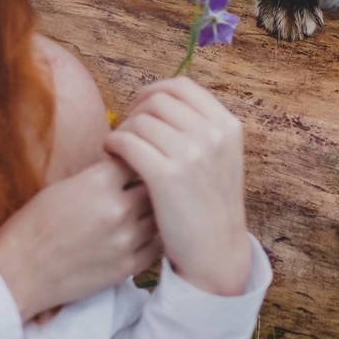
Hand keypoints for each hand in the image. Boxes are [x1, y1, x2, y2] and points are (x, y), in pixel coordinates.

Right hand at [0, 155, 159, 320]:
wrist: (18, 272)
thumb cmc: (36, 224)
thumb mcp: (67, 185)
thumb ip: (103, 175)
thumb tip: (129, 167)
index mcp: (100, 181)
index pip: (136, 157)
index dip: (135, 160)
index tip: (133, 163)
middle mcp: (118, 207)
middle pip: (153, 185)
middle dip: (149, 184)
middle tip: (143, 187)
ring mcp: (126, 238)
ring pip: (158, 215)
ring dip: (153, 211)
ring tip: (145, 211)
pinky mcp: (127, 266)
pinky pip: (157, 245)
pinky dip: (153, 238)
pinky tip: (145, 234)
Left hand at [104, 77, 250, 296]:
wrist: (215, 252)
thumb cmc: (210, 204)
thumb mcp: (221, 156)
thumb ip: (201, 126)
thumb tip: (162, 98)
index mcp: (227, 124)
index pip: (183, 86)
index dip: (156, 90)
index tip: (142, 106)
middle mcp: (212, 133)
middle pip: (158, 100)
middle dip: (136, 111)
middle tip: (128, 131)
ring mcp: (191, 153)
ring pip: (140, 120)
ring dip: (123, 129)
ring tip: (118, 146)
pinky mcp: (167, 175)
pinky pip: (127, 142)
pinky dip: (113, 143)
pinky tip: (111, 155)